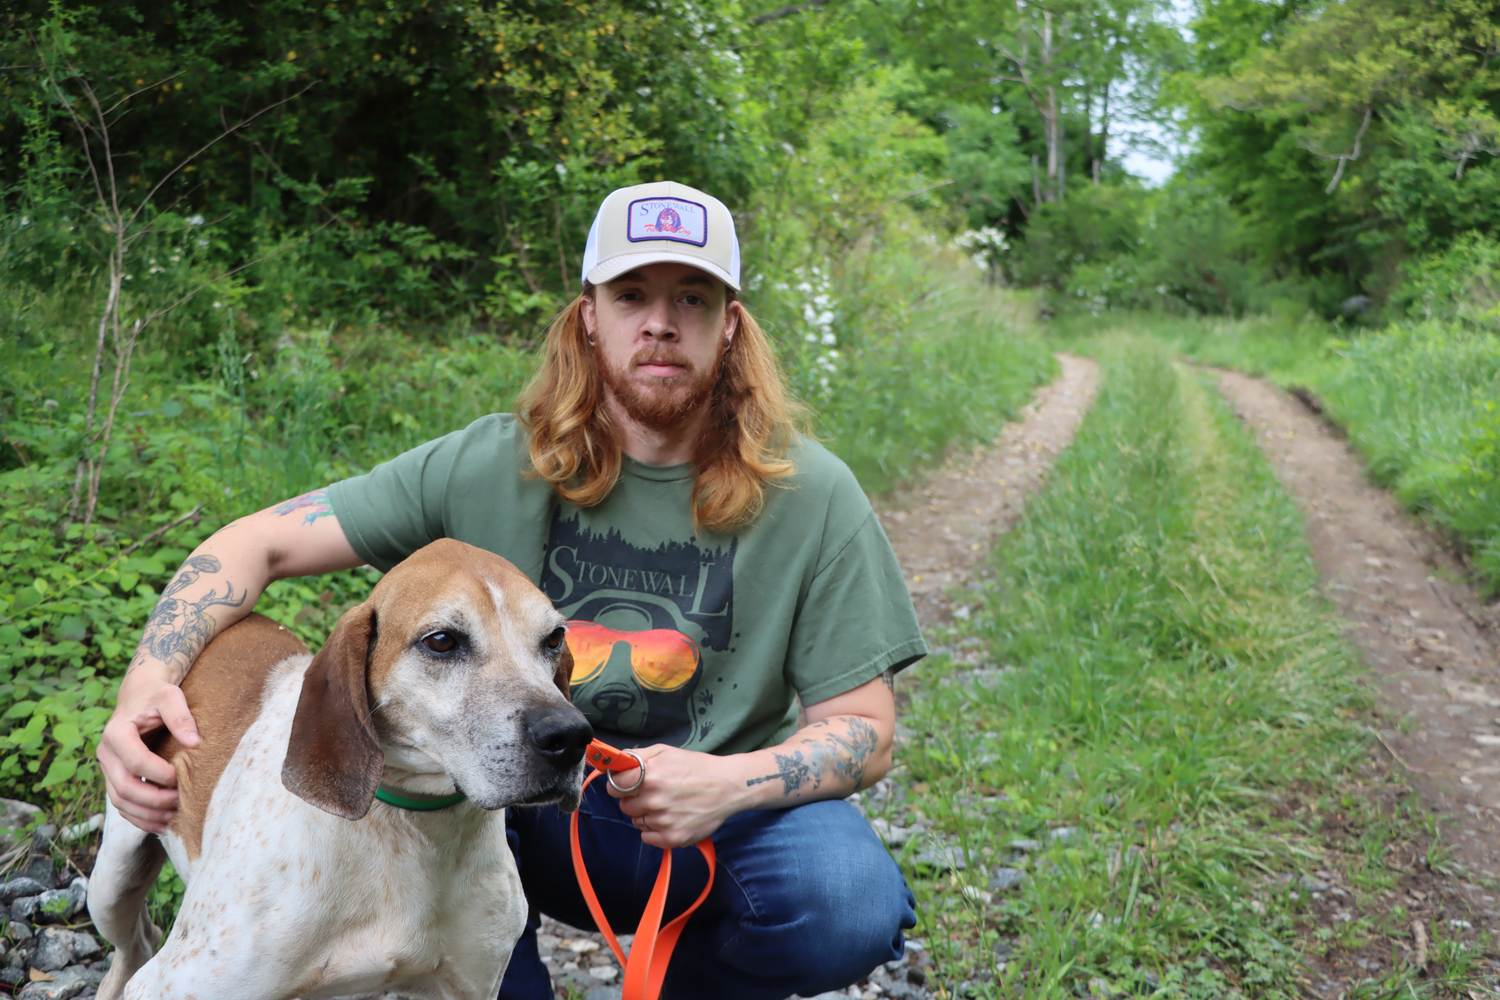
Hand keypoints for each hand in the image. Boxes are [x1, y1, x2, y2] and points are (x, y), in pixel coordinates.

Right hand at [97, 670, 200, 833]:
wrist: (140, 694)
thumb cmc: (157, 695)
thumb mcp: (171, 696)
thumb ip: (181, 717)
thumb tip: (195, 743)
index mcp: (117, 732)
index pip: (135, 761)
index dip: (159, 773)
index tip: (180, 777)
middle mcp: (106, 752)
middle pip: (123, 786)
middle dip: (152, 799)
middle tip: (179, 802)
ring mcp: (108, 767)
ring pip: (119, 800)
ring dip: (145, 814)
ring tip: (172, 818)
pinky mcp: (115, 776)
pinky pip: (121, 803)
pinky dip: (139, 817)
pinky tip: (161, 824)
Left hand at [605, 745, 741, 848]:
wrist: (728, 786)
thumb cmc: (696, 767)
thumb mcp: (665, 751)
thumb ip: (636, 756)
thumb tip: (613, 763)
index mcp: (650, 775)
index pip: (614, 786)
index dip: (619, 784)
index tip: (627, 784)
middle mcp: (654, 799)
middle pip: (624, 805)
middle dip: (634, 799)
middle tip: (654, 793)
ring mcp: (663, 821)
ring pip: (636, 821)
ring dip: (646, 814)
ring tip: (667, 804)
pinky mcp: (673, 838)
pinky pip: (647, 837)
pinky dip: (654, 830)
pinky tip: (670, 818)